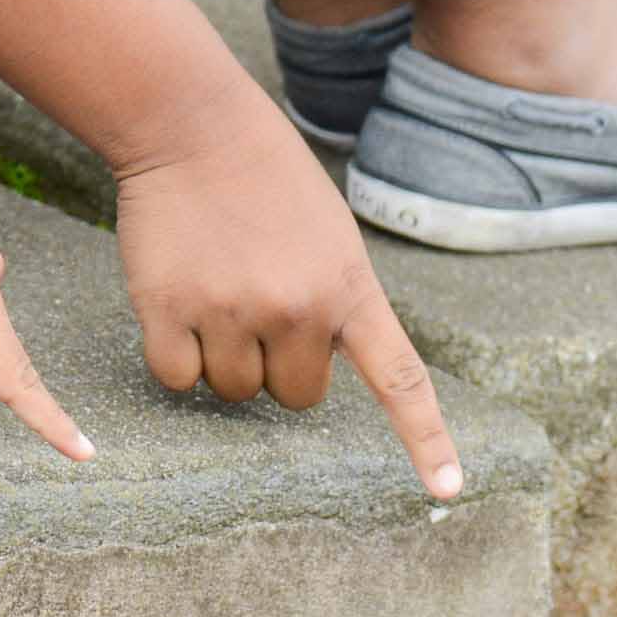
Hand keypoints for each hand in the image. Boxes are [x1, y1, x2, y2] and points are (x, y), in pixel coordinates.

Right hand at [107, 102, 463, 498]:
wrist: (193, 126)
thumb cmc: (265, 180)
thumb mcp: (331, 237)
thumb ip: (336, 303)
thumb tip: (306, 375)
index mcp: (349, 289)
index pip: (401, 380)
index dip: (425, 440)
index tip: (447, 489)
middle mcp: (297, 308)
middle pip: (295, 397)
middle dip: (276, 366)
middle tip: (257, 306)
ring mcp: (232, 311)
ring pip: (234, 390)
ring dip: (223, 357)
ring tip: (216, 290)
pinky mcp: (169, 309)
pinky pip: (178, 378)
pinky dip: (175, 357)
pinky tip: (175, 304)